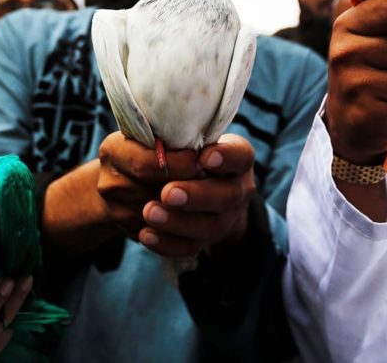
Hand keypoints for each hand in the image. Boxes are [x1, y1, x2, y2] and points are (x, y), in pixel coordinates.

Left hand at [98, 133, 256, 256]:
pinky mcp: (204, 240)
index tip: (206, 158)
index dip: (226, 157)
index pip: (240, 155)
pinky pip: (188, 247)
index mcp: (237, 157)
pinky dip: (166, 243)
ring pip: (208, 226)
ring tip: (149, 212)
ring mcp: (224, 218)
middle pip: (226, 196)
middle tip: (168, 193)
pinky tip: (145, 234)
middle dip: (196, 195)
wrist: (193, 186)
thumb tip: (154, 147)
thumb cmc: (184, 151)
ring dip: (177, 221)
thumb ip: (175, 141)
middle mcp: (237, 188)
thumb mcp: (183, 139)